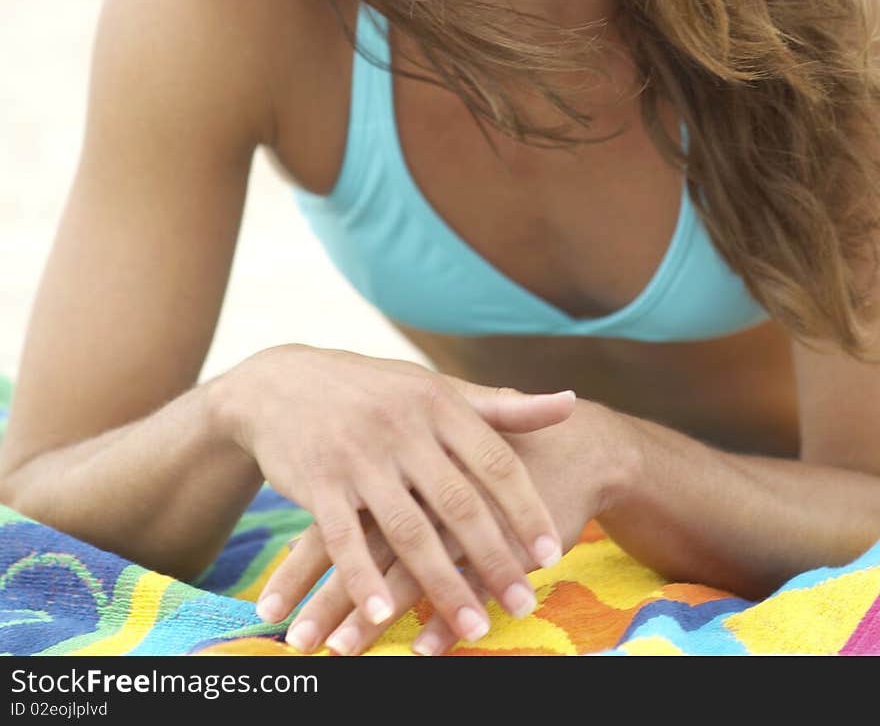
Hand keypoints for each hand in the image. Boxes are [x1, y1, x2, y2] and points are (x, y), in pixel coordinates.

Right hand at [222, 344, 576, 644]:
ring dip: (442, 585)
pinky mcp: (318, 481)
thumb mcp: (435, 389)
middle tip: (524, 603)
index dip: (525, 508)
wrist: (281, 383)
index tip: (552, 553)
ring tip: (475, 627)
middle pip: (458, 503)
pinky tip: (387, 615)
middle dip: (494, 559)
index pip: (494, 460)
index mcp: (437, 402)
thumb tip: (570, 403)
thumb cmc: (375, 392)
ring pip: (408, 530)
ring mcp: (358, 455)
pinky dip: (364, 580)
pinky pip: (344, 539)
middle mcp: (401, 426)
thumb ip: (500, 407)